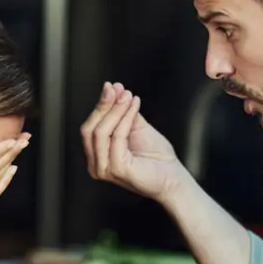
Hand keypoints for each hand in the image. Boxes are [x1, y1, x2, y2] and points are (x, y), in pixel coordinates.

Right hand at [81, 81, 185, 202]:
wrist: (173, 177)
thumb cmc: (156, 157)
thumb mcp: (135, 127)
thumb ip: (122, 112)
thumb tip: (114, 89)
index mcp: (97, 157)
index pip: (89, 128)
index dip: (99, 106)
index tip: (111, 86)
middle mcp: (96, 165)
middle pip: (89, 129)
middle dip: (103, 106)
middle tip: (117, 89)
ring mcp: (105, 169)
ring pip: (100, 132)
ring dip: (115, 110)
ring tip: (128, 97)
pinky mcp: (117, 169)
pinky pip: (117, 137)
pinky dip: (125, 118)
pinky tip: (135, 106)